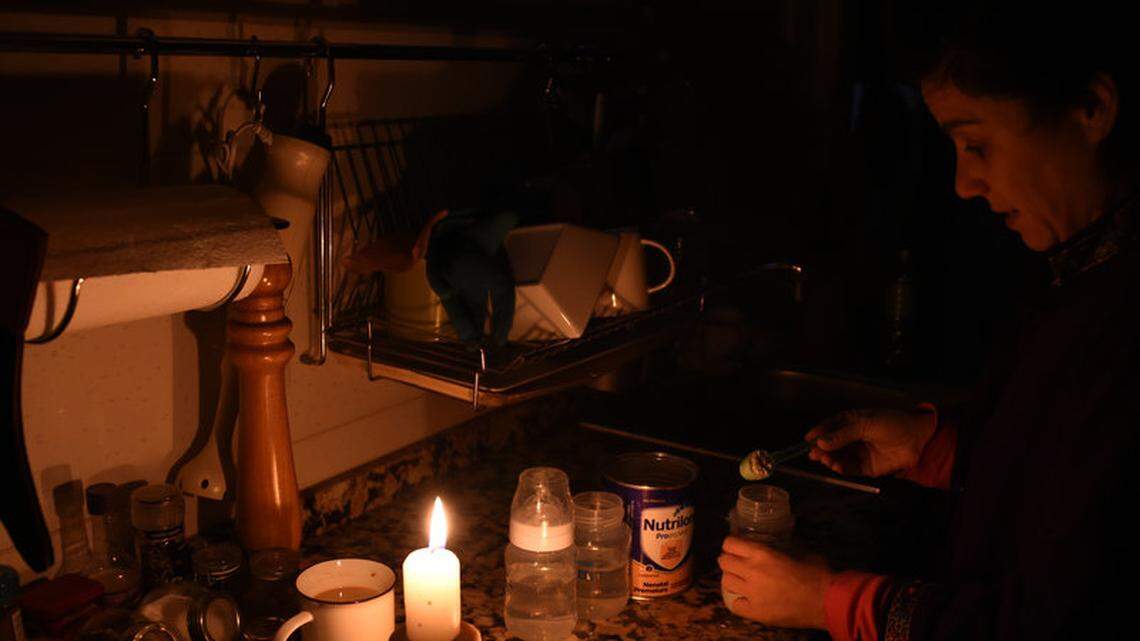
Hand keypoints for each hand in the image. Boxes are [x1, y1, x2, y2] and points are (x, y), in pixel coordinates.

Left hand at [718, 537, 830, 628]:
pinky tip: (746, 599)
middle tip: (738, 565)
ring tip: (741, 582)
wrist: (825, 602)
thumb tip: (778, 547)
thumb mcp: (798, 553)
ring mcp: (751, 593)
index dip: (732, 545)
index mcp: (762, 553)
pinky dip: (738, 601)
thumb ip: (782, 549)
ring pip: (725, 582)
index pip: (729, 543)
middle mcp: (751, 571)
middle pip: (723, 562)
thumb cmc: (816, 574)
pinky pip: (734, 605)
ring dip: (732, 579)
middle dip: (729, 561)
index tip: (737, 548)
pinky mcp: (755, 612)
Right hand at [805, 406, 936, 476]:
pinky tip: (836, 466)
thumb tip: (821, 443)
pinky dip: (841, 468)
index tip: (807, 440)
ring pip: (839, 458)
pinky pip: (850, 469)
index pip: (830, 427)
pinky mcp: (867, 468)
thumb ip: (842, 434)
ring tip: (824, 459)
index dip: (818, 433)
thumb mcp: (864, 424)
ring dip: (830, 459)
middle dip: (821, 449)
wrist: (916, 438)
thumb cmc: (891, 423)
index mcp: (851, 422)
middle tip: (812, 453)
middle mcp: (853, 438)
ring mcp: (860, 453)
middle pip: (832, 445)